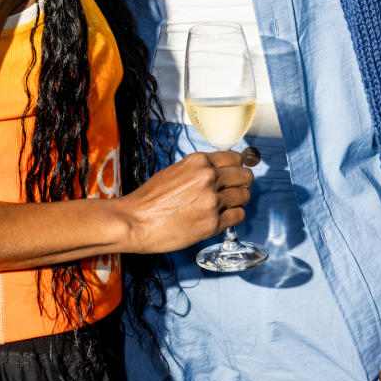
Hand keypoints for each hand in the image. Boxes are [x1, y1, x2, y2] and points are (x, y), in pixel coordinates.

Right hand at [122, 147, 256, 254]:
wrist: (135, 221)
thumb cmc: (149, 199)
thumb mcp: (174, 171)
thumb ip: (198, 170)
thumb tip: (218, 173)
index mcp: (199, 162)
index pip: (236, 158)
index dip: (238, 167)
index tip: (237, 173)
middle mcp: (209, 178)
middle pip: (245, 176)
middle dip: (242, 183)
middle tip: (236, 190)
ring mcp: (213, 201)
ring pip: (245, 196)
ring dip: (238, 201)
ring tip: (227, 205)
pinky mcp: (213, 223)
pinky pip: (239, 216)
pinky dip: (234, 216)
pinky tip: (223, 217)